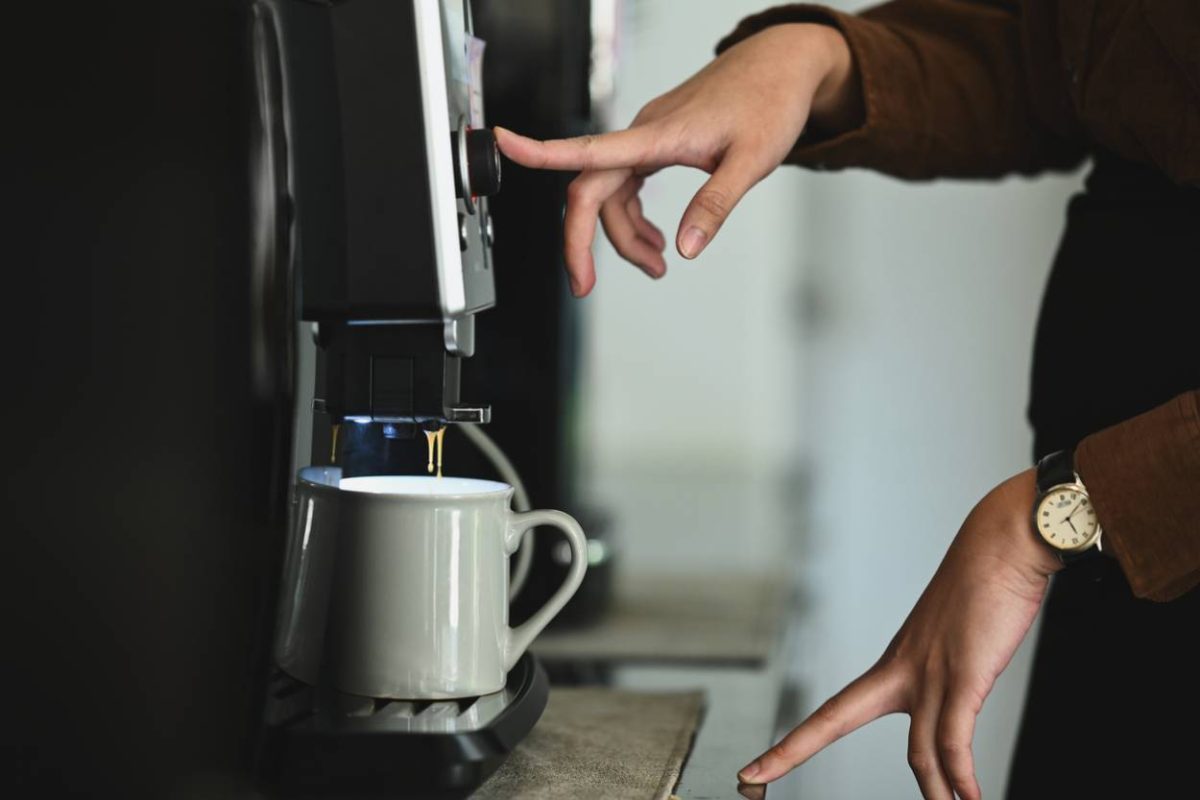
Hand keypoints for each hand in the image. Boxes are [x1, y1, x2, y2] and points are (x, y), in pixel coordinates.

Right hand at [494, 22, 860, 295]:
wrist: (782, 63)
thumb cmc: (769, 101)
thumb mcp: (752, 161)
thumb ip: (715, 205)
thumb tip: (684, 250)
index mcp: (658, 135)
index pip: (587, 150)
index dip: (539, 152)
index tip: (502, 144)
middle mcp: (644, 134)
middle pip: (591, 191)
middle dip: (583, 241)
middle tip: (585, 286)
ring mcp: (649, 137)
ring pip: (612, 194)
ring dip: (624, 236)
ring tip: (656, 266)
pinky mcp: (659, 141)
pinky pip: (628, 184)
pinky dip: (635, 218)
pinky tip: (657, 239)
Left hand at [738, 469, 1061, 798]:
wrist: (1002, 546)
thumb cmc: (983, 590)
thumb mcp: (953, 642)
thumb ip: (946, 679)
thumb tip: (956, 700)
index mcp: (893, 666)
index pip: (829, 712)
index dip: (790, 743)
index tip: (752, 767)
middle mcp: (900, 671)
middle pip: (835, 722)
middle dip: (788, 752)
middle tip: (749, 780)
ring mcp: (928, 674)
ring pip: (918, 754)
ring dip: (936, 796)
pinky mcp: (964, 677)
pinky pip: (955, 742)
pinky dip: (962, 779)